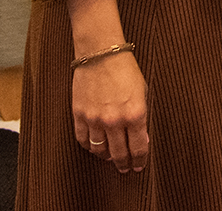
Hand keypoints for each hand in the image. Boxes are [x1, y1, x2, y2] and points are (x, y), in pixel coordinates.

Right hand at [65, 0, 149, 172]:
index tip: (139, 165)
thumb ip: (140, 115)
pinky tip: (95, 146)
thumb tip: (140, 135)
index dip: (140, 160)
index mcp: (136, 113)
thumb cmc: (125, 68)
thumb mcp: (142, 91)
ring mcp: (95, 119)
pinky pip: (83, 140)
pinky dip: (89, 147)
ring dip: (106, 157)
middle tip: (125, 168)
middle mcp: (115, 120)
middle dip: (124, 164)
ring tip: (110, 158)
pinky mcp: (80, 115)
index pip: (139, 147)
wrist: (101, 53)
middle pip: (119, 154)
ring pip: (100, 150)